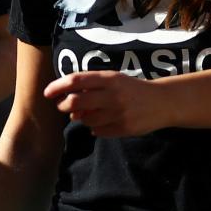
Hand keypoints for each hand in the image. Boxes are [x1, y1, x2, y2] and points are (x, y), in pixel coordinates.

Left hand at [43, 70, 167, 136]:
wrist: (163, 102)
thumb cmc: (131, 89)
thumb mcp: (113, 80)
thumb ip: (90, 87)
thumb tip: (66, 103)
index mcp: (109, 79)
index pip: (76, 80)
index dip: (57, 87)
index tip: (47, 93)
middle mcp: (113, 95)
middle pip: (75, 101)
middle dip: (64, 106)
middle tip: (63, 107)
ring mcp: (119, 113)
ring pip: (85, 119)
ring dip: (80, 118)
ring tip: (88, 113)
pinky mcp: (124, 128)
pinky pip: (98, 131)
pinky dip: (94, 128)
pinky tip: (102, 122)